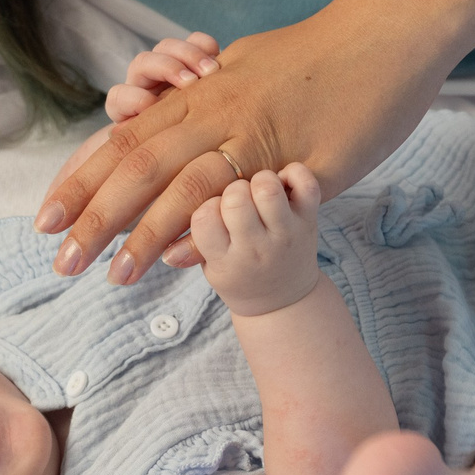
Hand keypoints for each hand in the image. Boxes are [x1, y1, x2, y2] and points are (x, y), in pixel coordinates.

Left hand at [33, 0, 474, 283]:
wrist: (391, 30)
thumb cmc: (325, 51)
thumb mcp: (250, 67)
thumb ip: (212, 97)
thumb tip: (176, 106)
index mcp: (204, 92)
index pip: (126, 137)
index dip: (83, 177)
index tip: (46, 216)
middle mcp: (219, 110)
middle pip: (137, 163)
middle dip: (91, 214)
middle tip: (56, 258)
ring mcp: (260, 134)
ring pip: (185, 184)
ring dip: (144, 233)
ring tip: (114, 277)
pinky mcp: (305, 159)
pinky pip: (248, 198)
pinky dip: (212, 228)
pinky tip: (182, 259)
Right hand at [192, 165, 322, 316]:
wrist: (283, 301)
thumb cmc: (238, 274)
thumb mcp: (210, 267)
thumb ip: (191, 249)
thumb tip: (164, 251)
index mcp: (225, 259)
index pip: (203, 217)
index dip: (202, 204)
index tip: (209, 209)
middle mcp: (256, 248)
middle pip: (235, 198)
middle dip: (230, 190)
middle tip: (234, 198)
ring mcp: (286, 234)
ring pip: (268, 188)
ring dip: (259, 180)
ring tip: (257, 189)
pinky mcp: (310, 220)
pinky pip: (307, 183)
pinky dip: (295, 173)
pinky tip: (283, 182)